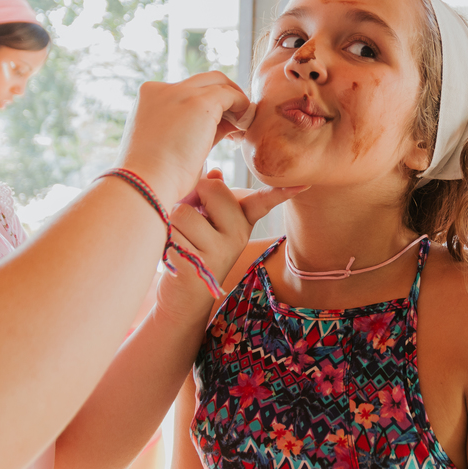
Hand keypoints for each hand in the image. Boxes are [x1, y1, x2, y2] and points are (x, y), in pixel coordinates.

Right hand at [115, 73, 251, 204]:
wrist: (146, 184)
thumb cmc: (157, 177)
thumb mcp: (172, 144)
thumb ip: (194, 129)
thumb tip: (225, 125)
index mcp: (149, 98)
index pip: (186, 91)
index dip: (208, 106)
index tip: (221, 127)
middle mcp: (161, 89)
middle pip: (203, 81)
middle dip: (223, 97)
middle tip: (237, 121)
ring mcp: (180, 93)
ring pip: (218, 82)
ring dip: (235, 101)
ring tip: (242, 126)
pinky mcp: (200, 102)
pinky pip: (230, 95)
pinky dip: (242, 106)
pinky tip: (244, 127)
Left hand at [157, 170, 305, 319]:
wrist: (185, 295)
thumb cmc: (195, 247)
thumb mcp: (208, 219)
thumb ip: (211, 194)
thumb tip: (214, 173)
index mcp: (243, 219)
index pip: (265, 200)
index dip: (282, 191)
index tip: (302, 184)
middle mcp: (239, 234)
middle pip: (210, 188)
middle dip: (191, 196)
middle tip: (191, 216)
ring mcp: (221, 251)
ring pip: (182, 211)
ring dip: (172, 222)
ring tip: (181, 238)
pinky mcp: (199, 265)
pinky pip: (171, 232)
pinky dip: (165, 238)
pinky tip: (176, 254)